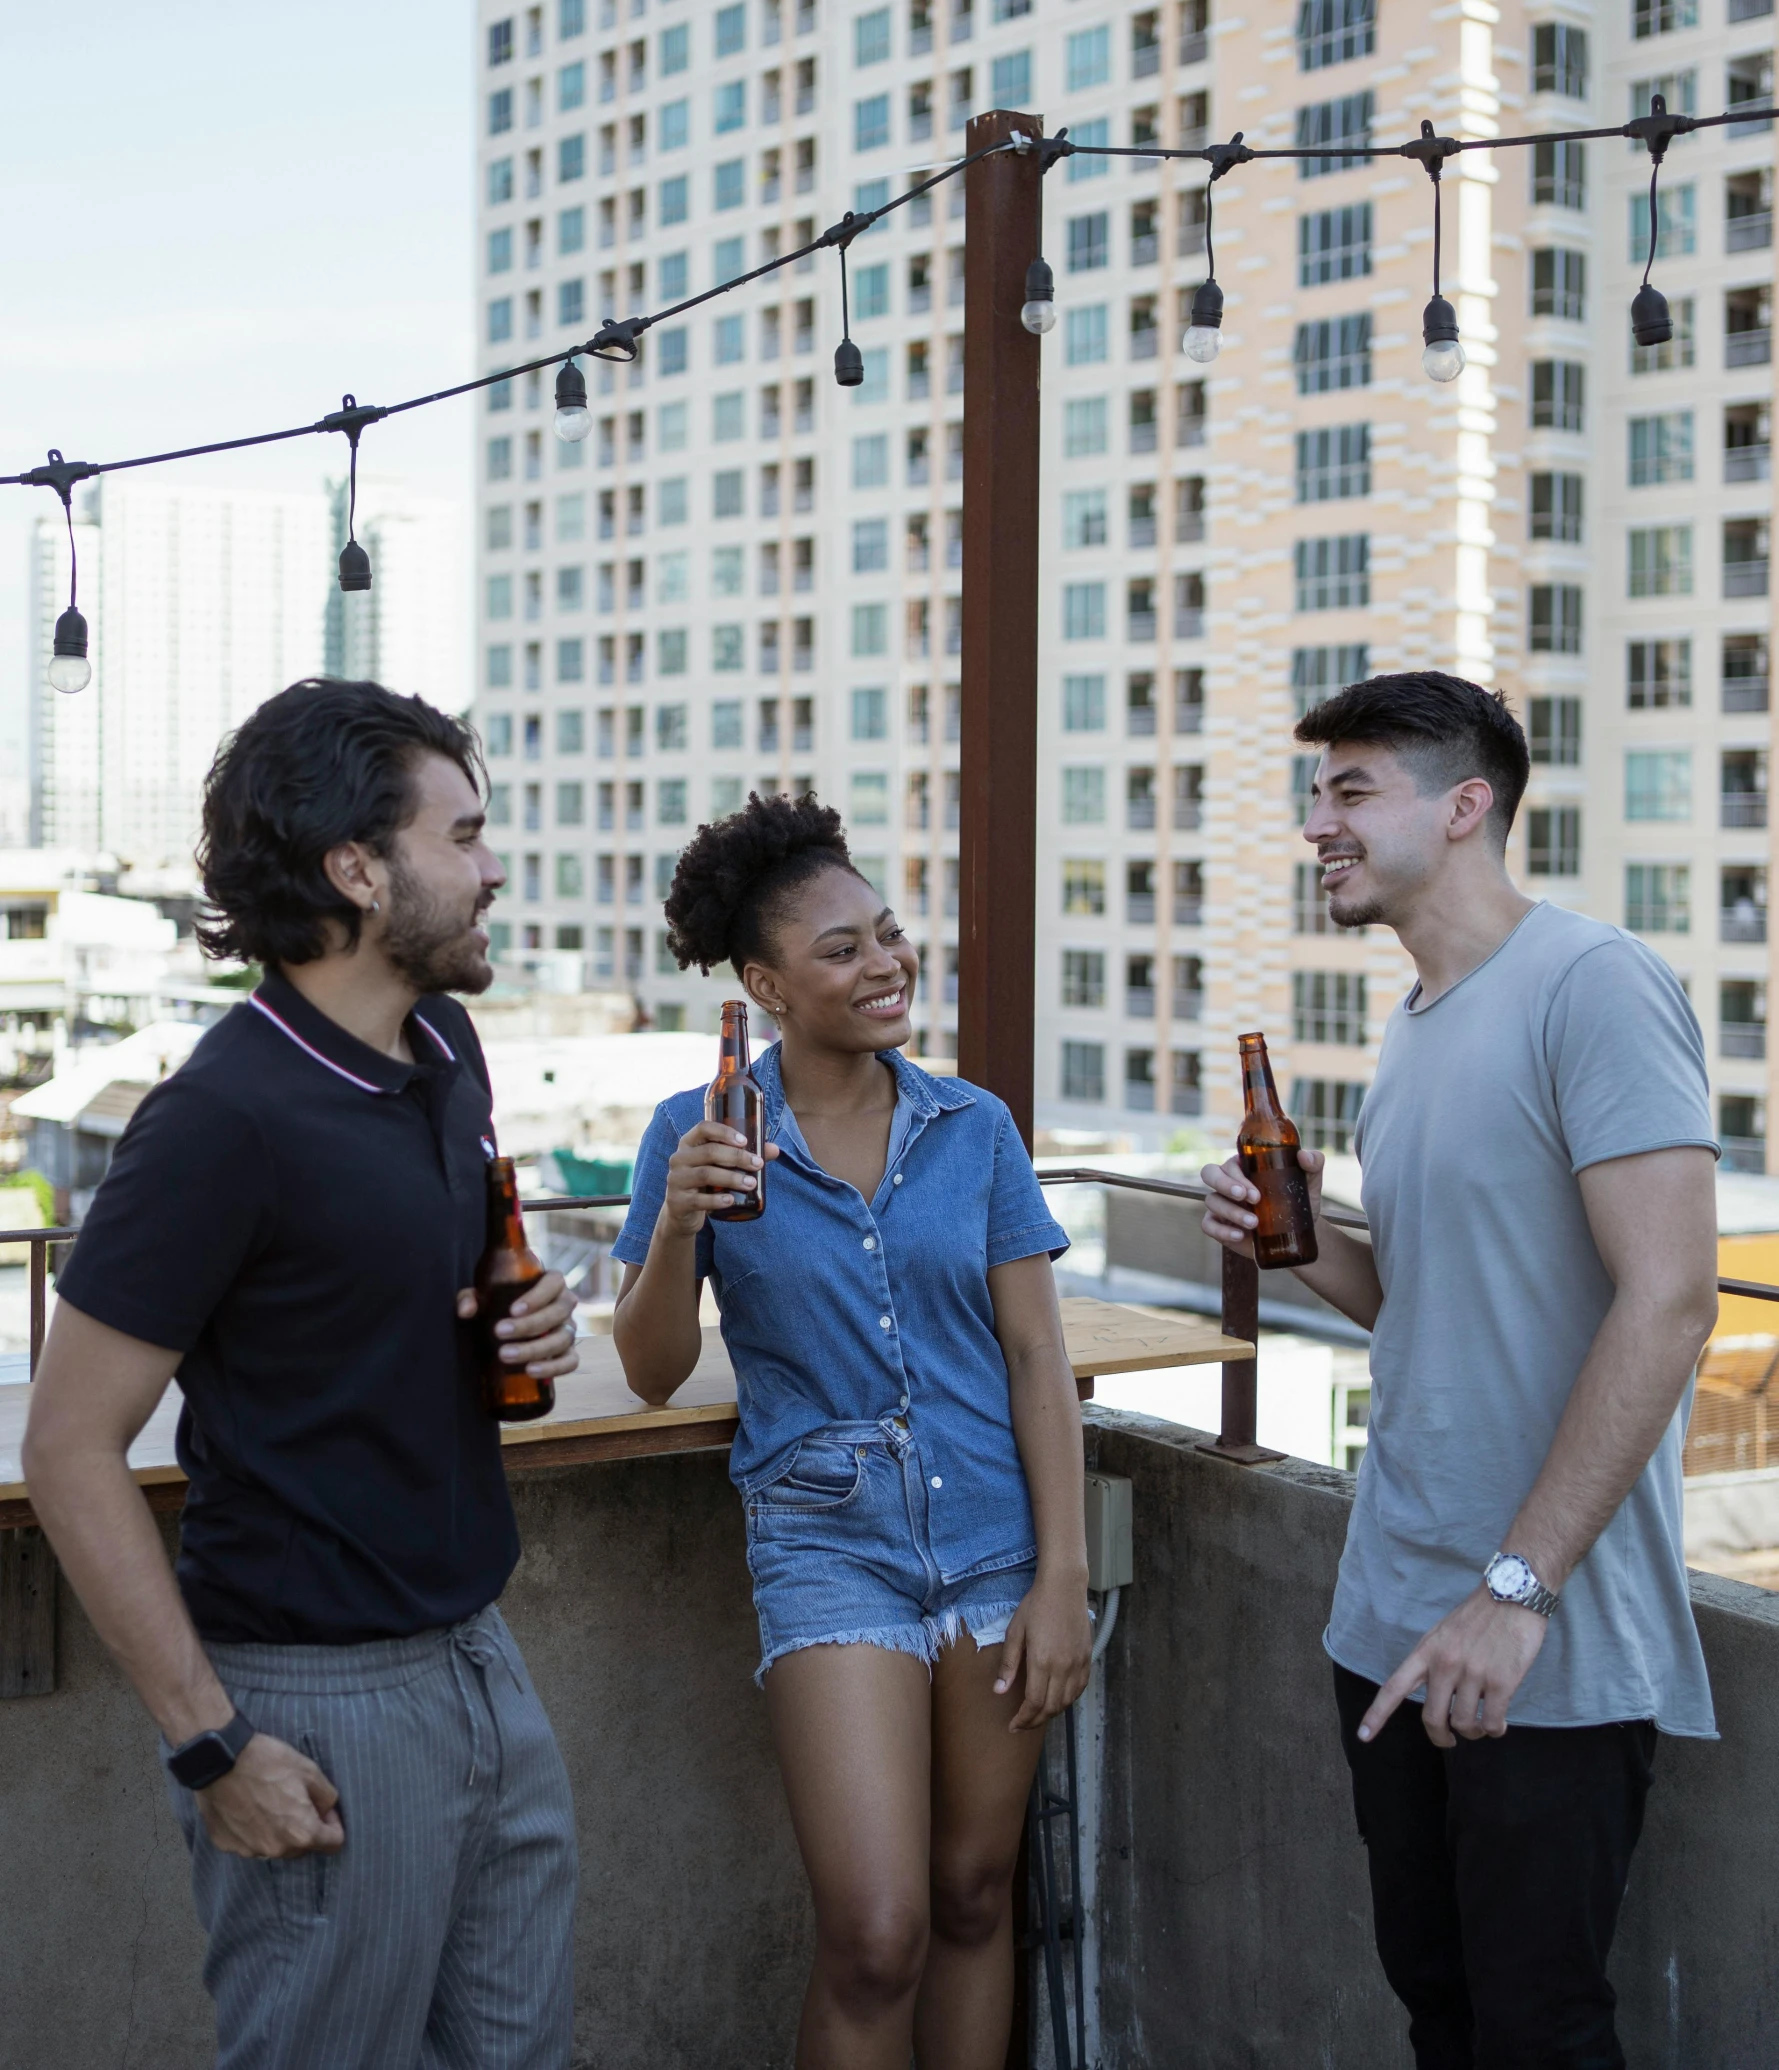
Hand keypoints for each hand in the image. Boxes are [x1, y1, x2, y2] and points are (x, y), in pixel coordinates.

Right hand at [198, 1733, 344, 1859]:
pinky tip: (248, 1807)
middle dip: (305, 1828)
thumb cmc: (269, 1763)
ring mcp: (249, 1851)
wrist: (220, 1761)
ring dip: (279, 1832)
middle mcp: (276, 1850)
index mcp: (301, 1833)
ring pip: (276, 1846)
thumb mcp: (311, 1771)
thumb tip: (326, 1812)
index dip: (334, 1824)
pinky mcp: (228, 1846)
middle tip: (296, 1800)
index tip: (324, 1808)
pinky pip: (250, 1843)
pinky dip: (254, 1830)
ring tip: (269, 1802)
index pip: (333, 1844)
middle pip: (303, 1847)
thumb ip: (327, 1798)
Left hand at [455, 1268, 579, 1377]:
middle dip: (529, 1325)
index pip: (554, 1282)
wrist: (508, 1327)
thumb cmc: (497, 1305)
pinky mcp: (568, 1353)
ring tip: (506, 1356)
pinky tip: (531, 1371)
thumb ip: (470, 1298)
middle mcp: (564, 1305)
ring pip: (564, 1338)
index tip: (513, 1310)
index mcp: (550, 1284)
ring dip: (536, 1349)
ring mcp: (568, 1330)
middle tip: (499, 1332)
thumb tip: (466, 1311)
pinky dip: (555, 1367)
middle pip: (559, 1312)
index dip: (537, 1296)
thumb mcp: (482, 1296)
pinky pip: (571, 1361)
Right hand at [659, 1121, 779, 1238]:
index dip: (724, 1132)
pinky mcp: (678, 1202)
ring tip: (751, 1183)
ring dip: (732, 1178)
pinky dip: (717, 1200)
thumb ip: (743, 1155)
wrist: (681, 1211)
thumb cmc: (705, 1181)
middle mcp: (679, 1158)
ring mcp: (676, 1180)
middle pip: (709, 1152)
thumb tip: (775, 1149)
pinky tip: (731, 1200)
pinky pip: (698, 1200)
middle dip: (737, 1157)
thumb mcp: (718, 1165)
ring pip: (706, 1174)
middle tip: (757, 1165)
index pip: (703, 1128)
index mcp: (689, 1143)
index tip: (744, 1141)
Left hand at [994, 1570, 1092, 1730]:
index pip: (1034, 1703)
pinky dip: (1068, 1700)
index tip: (1013, 1725)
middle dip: (1035, 1721)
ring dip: (1051, 1713)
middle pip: (1051, 1707)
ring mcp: (1078, 1663)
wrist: (1064, 1587)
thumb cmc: (1036, 1606)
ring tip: (1037, 1715)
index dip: (1023, 1719)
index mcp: (1042, 1661)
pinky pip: (1080, 1689)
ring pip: (1067, 1701)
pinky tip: (1057, 1700)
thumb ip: (1008, 1664)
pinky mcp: (1087, 1658)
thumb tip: (999, 1691)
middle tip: (1022, 1725)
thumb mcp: (1015, 1631)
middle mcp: (1063, 1667)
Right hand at [1200, 1148, 1324, 1258]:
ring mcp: (1221, 1204)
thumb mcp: (1310, 1181)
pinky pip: (1208, 1225)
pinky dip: (1221, 1230)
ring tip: (1254, 1224)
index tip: (1255, 1193)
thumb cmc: (1300, 1202)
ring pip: (1212, 1201)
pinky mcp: (1219, 1225)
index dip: (1236, 1176)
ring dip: (1231, 1212)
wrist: (1299, 1234)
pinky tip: (1239, 1235)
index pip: (1230, 1163)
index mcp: (1244, 1166)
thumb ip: (1313, 1162)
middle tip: (1249, 1199)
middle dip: (1225, 1185)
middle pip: (1209, 1174)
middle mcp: (1228, 1182)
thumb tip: (1304, 1156)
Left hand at [1358, 1585, 1549, 1748]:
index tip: (1363, 1736)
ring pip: (1464, 1724)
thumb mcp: (1443, 1633)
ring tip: (1481, 1725)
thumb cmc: (1478, 1616)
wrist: (1513, 1594)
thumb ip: (1434, 1662)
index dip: (1377, 1714)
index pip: (1395, 1687)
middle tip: (1450, 1740)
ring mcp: (1473, 1674)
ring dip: (1474, 1732)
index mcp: (1426, 1651)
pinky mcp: (1501, 1682)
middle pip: (1432, 1718)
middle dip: (1440, 1737)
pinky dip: (1495, 1730)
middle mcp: (1445, 1664)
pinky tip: (1498, 1725)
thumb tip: (1435, 1696)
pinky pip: (1492, 1722)